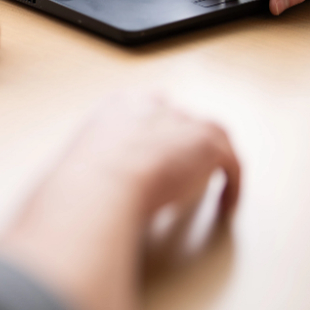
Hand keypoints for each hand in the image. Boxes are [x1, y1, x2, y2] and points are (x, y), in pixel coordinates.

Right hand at [64, 93, 240, 220]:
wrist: (102, 183)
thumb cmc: (82, 182)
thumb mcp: (76, 164)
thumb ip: (89, 168)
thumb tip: (81, 188)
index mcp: (117, 105)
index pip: (146, 107)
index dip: (155, 131)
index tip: (156, 152)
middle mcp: (153, 105)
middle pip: (181, 116)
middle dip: (184, 139)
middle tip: (187, 167)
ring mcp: (182, 120)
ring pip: (210, 133)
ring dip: (211, 156)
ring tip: (214, 180)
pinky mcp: (208, 143)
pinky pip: (231, 162)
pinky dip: (233, 183)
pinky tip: (227, 204)